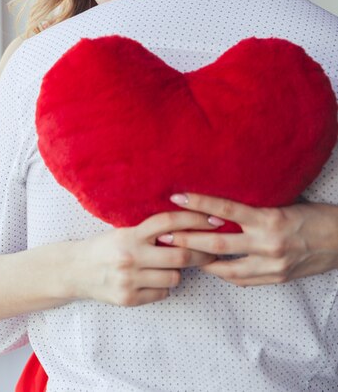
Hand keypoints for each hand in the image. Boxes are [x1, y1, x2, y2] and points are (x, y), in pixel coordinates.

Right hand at [70, 210, 216, 305]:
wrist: (75, 270)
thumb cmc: (104, 247)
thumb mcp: (124, 232)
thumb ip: (150, 231)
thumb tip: (188, 226)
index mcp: (130, 234)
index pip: (169, 222)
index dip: (195, 219)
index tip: (214, 219)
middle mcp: (130, 255)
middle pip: (179, 254)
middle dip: (200, 253)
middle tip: (212, 251)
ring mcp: (129, 279)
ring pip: (174, 277)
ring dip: (179, 272)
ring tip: (173, 267)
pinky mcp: (128, 299)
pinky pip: (161, 293)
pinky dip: (163, 287)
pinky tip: (154, 280)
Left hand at [157, 193, 337, 285]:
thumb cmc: (314, 215)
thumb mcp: (284, 203)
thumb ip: (255, 208)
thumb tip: (223, 204)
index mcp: (269, 218)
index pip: (224, 210)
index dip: (198, 203)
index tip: (176, 197)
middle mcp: (267, 243)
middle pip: (217, 244)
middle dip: (187, 240)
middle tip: (163, 236)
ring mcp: (271, 265)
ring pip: (225, 268)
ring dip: (200, 262)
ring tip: (179, 255)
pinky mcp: (276, 279)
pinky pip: (242, 280)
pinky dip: (224, 273)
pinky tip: (210, 268)